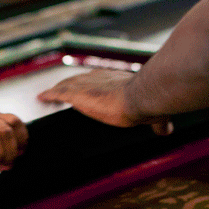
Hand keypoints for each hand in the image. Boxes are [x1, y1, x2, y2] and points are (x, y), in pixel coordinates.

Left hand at [37, 69, 172, 134]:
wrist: (140, 96)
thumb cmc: (148, 103)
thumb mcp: (154, 114)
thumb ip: (158, 123)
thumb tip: (167, 130)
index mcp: (116, 80)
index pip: (99, 80)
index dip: (91, 84)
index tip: (85, 89)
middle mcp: (100, 78)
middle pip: (79, 80)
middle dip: (70, 85)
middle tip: (61, 92)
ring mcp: (87, 85)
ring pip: (66, 84)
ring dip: (57, 90)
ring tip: (48, 96)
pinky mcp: (76, 94)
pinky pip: (57, 93)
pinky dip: (48, 95)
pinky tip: (41, 98)